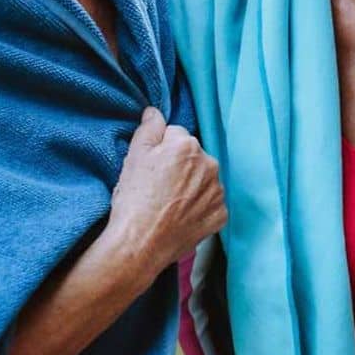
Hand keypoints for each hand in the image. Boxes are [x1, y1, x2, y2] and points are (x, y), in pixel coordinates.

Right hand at [107, 108, 225, 276]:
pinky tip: (180, 216)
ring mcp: (217, 192)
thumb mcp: (134, 155)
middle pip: (193, 158)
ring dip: (191, 187)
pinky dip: (199, 209)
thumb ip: (149, 127)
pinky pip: (210, 204)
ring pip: (203, 180)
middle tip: (158, 187)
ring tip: (168, 204)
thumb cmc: (134, 199)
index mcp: (188, 145)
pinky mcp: (220, 215)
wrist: (140, 243)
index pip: (176, 137)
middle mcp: (210, 164)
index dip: (160, 151)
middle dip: (180, 167)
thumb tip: (156, 112)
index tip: (151, 169)